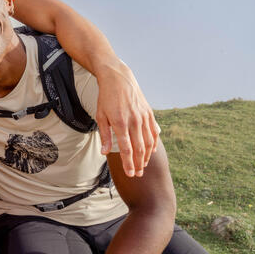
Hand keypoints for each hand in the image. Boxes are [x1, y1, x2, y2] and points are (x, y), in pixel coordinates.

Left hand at [96, 61, 160, 176]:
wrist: (118, 79)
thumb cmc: (106, 98)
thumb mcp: (100, 115)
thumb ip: (104, 135)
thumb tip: (105, 153)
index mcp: (120, 122)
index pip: (126, 148)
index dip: (128, 163)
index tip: (130, 174)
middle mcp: (134, 121)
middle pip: (139, 148)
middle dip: (138, 164)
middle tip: (137, 174)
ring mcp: (143, 117)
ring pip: (148, 141)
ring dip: (146, 156)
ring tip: (143, 166)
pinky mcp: (149, 113)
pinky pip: (153, 132)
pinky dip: (153, 143)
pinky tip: (150, 151)